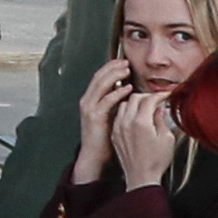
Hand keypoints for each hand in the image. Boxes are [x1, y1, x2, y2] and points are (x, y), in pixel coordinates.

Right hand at [67, 56, 134, 189]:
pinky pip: (106, 100)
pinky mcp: (94, 116)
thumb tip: (130, 93)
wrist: (93, 155)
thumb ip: (118, 104)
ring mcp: (89, 108)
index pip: (100, 77)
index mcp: (91, 100)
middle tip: (126, 62)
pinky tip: (127, 88)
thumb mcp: (111, 116)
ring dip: (114, 75)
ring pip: (101, 84)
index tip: (124, 62)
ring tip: (127, 70)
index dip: (111, 68)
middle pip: (99, 76)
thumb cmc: (104, 138)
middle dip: (113, 67)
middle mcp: (87, 101)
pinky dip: (117, 92)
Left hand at [102, 80, 188, 191]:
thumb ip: (162, 120)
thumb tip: (159, 109)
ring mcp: (118, 128)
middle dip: (146, 96)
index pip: (149, 99)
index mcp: (141, 122)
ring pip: (123, 104)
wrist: (140, 177)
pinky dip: (126, 111)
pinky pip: (118, 115)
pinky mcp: (114, 134)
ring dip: (134, 102)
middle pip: (134, 97)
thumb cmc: (155, 161)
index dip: (159, 95)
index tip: (165, 95)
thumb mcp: (167, 139)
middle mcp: (126, 122)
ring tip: (145, 107)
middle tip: (156, 100)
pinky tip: (134, 117)